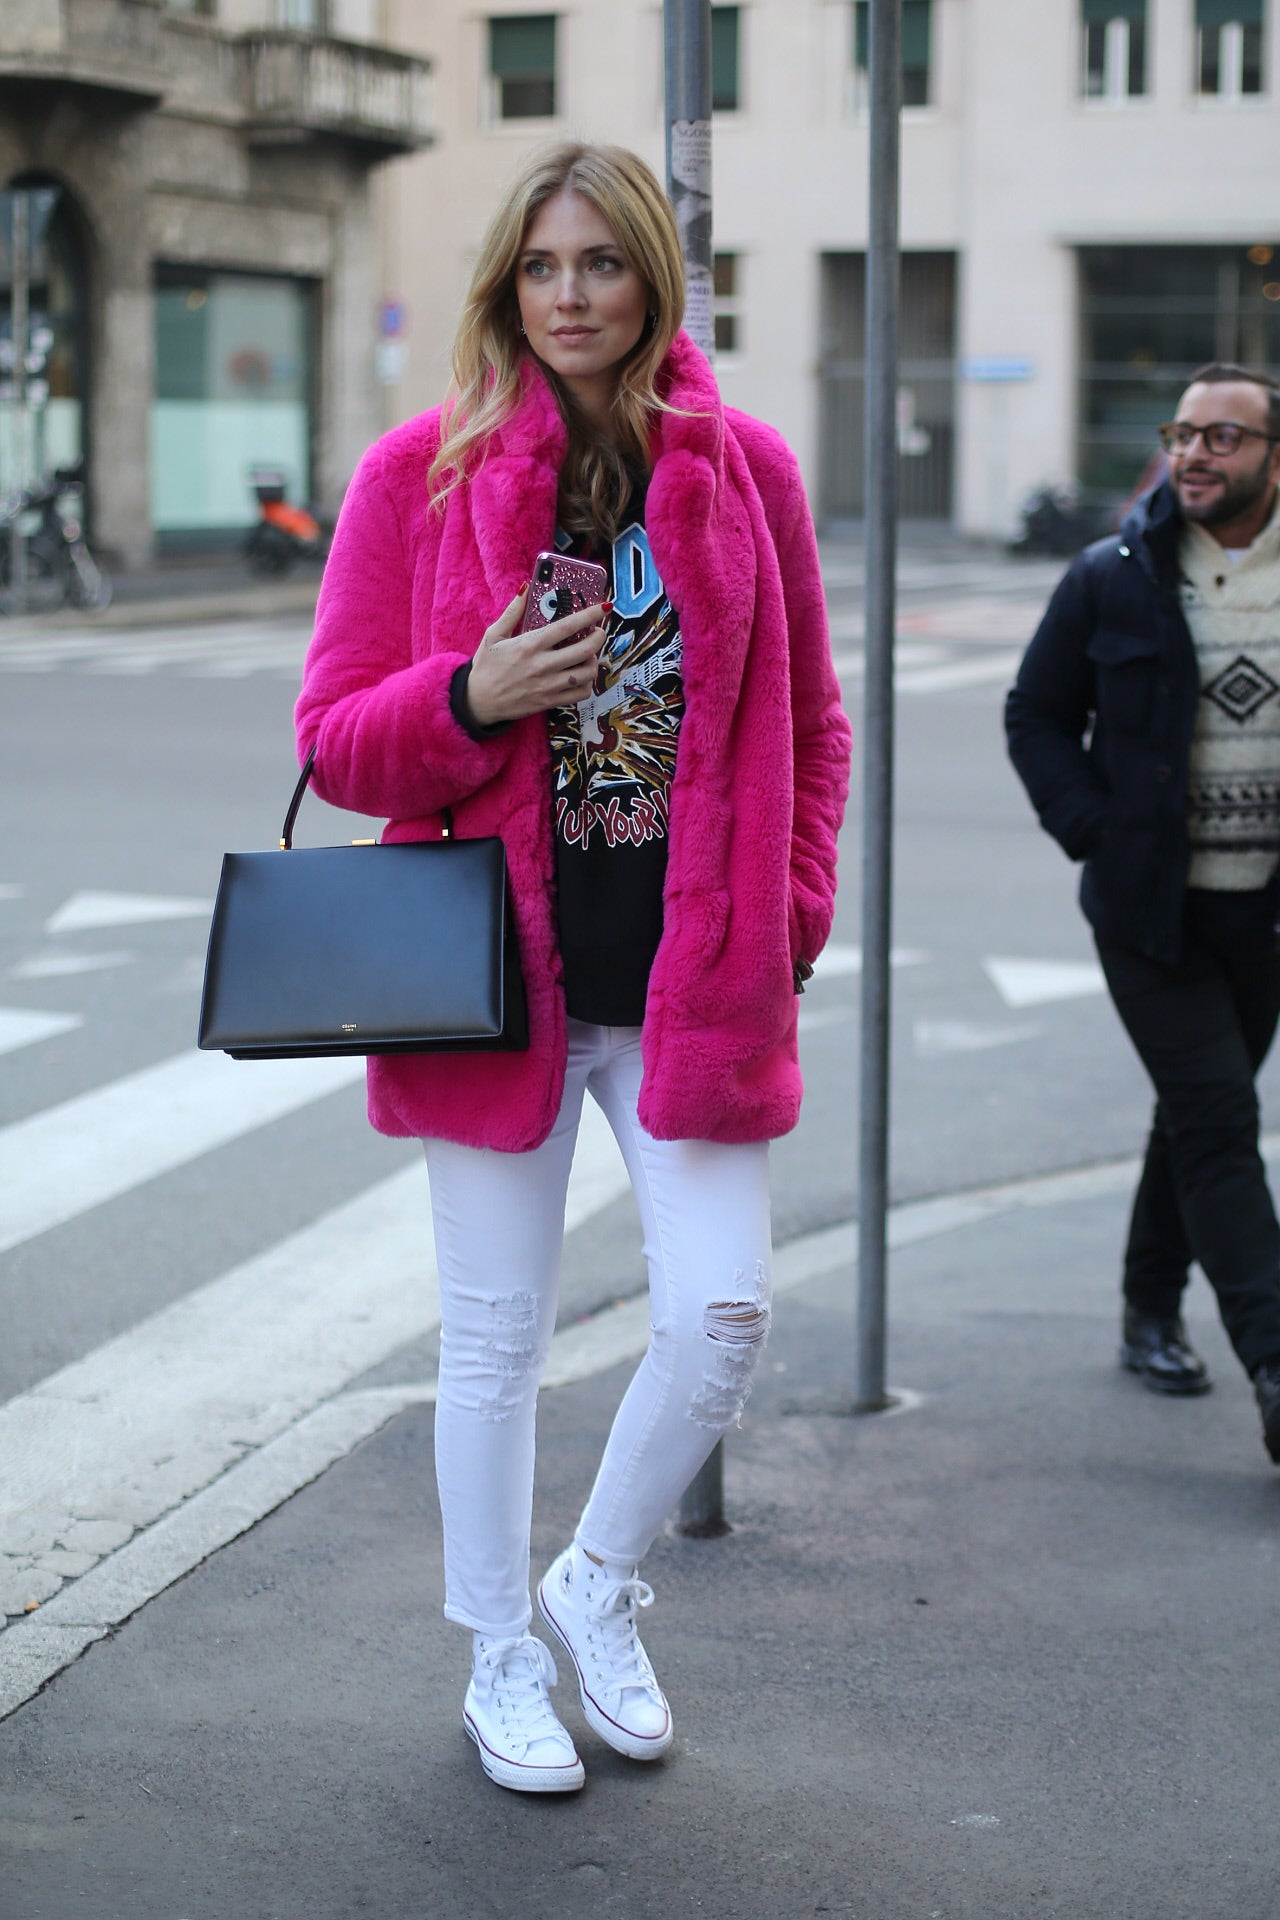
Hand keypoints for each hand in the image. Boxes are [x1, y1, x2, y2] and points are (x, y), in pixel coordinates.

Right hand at [465, 586, 606, 727]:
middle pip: (585, 650)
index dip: (590, 615)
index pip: (567, 627)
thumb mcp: (493, 635)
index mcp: (529, 645)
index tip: (604, 607)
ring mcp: (548, 686)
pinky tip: (581, 675)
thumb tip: (526, 588)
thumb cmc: (486, 667)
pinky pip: (580, 694)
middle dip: (599, 638)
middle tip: (598, 632)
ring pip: (586, 673)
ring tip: (589, 654)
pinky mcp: (550, 702)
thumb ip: (512, 611)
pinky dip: (587, 684)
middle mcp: (542, 665)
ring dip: (594, 661)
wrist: (478, 702)